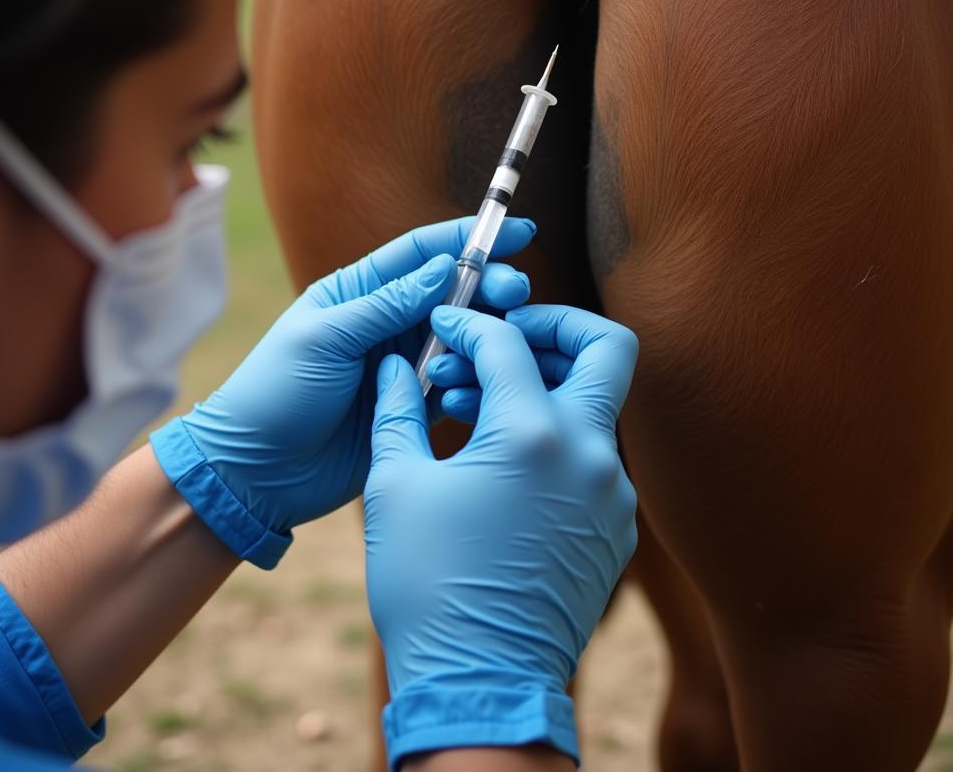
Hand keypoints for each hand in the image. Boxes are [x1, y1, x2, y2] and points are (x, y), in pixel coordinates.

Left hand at [150, 217, 534, 567]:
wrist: (256, 472)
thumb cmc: (276, 392)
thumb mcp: (328, 338)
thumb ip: (388, 304)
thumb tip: (445, 266)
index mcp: (359, 291)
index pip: (422, 253)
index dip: (470, 238)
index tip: (518, 229)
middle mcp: (386, 323)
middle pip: (453, 293)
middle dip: (490, 286)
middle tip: (515, 292)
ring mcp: (402, 365)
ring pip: (462, 338)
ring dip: (487, 333)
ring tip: (503, 337)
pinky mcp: (414, 406)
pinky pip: (457, 384)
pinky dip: (474, 377)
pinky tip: (482, 379)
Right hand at [364, 305, 638, 769]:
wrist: (480, 684)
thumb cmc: (428, 584)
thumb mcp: (396, 485)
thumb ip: (398, 408)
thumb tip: (393, 364)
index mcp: (531, 435)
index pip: (508, 342)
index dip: (469, 324)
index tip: (446, 326)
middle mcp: (589, 455)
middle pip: (606, 347)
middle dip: (557, 325)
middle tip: (510, 333)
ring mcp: (612, 493)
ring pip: (600, 404)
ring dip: (549, 386)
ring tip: (485, 405)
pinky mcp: (616, 527)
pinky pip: (595, 457)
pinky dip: (558, 438)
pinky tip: (507, 460)